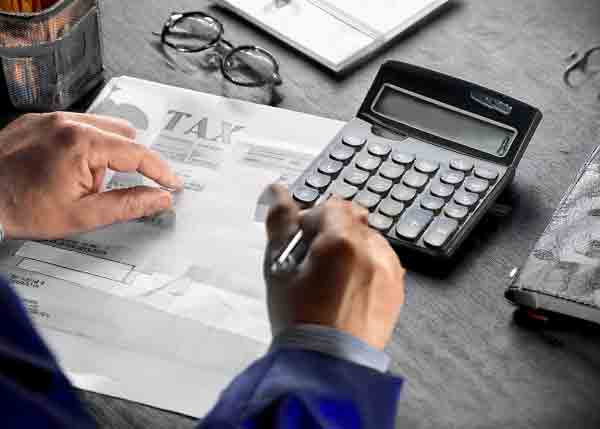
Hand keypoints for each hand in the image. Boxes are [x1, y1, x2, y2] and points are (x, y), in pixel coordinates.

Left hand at [0, 112, 181, 239]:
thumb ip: (128, 205)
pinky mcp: (38, 119)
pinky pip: (76, 124)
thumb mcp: (83, 215)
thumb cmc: (21, 208)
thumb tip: (160, 199)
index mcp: (81, 143)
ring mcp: (51, 117)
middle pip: (123, 134)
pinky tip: (63, 168)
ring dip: (104, 153)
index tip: (172, 184)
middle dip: (124, 162)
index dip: (160, 171)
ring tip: (78, 179)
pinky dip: (83, 145)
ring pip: (102, 127)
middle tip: (103, 188)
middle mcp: (67, 121)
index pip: (137, 153)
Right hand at [264, 185, 405, 349]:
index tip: (302, 240)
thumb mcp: (279, 267)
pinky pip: (382, 263)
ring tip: (330, 281)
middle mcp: (371, 250)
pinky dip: (365, 268)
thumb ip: (280, 223)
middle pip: (352, 221)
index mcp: (341, 240)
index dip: (313, 220)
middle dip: (332, 234)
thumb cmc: (300, 320)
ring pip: (368, 241)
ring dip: (350, 250)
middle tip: (312, 262)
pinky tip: (346, 291)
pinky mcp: (396, 289)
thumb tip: (277, 191)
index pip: (331, 206)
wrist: (326, 364)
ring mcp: (388, 270)